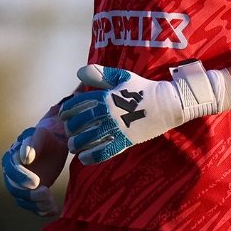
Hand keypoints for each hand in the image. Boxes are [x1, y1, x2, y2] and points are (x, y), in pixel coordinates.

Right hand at [1, 116, 68, 216]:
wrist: (55, 144)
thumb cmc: (47, 136)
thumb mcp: (41, 135)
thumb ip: (33, 143)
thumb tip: (25, 158)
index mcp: (11, 158)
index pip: (12, 171)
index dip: (21, 178)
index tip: (35, 182)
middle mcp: (13, 174)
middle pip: (15, 189)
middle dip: (30, 195)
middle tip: (46, 193)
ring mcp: (22, 186)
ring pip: (23, 201)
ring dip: (36, 205)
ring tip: (51, 204)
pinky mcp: (32, 194)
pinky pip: (33, 206)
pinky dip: (42, 211)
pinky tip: (53, 210)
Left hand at [57, 61, 230, 164]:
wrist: (167, 103)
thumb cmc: (142, 89)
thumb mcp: (122, 77)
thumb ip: (99, 74)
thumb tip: (78, 72)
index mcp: (105, 96)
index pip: (77, 105)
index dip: (66, 111)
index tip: (64, 116)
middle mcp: (108, 113)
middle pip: (79, 124)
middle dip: (70, 129)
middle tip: (69, 132)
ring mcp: (117, 128)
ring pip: (88, 139)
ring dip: (77, 144)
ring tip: (73, 146)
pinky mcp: (126, 141)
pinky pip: (104, 152)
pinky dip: (91, 157)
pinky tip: (83, 158)